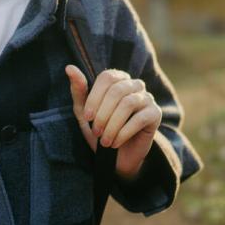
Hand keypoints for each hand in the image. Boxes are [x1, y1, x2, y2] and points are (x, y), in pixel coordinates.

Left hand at [65, 66, 160, 180]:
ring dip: (112, 125)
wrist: (117, 157)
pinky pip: (139, 118)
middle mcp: (135, 85)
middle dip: (103, 114)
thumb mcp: (84, 113)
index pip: (107, 77)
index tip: (87, 117)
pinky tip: (115, 143)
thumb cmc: (100, 131)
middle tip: (96, 132)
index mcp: (118, 79)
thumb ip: (78, 91)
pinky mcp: (155, 114)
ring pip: (128, 103)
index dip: (95, 97)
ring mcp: (147, 98)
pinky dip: (123, 133)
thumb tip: (69, 68)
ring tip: (105, 141)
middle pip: (117, 90)